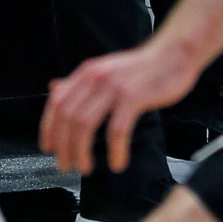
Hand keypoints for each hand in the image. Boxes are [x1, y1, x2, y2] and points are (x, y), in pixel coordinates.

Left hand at [41, 38, 199, 175]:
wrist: (174, 54)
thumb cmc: (143, 67)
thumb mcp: (106, 70)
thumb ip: (80, 82)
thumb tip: (55, 90)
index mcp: (87, 73)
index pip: (57, 103)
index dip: (49, 128)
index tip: (48, 148)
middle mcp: (96, 77)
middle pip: (68, 117)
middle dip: (64, 146)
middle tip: (66, 165)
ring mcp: (114, 86)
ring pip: (85, 124)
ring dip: (81, 151)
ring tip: (85, 167)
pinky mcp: (134, 97)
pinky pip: (117, 129)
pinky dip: (115, 150)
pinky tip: (117, 163)